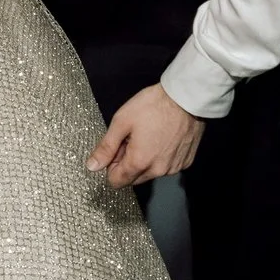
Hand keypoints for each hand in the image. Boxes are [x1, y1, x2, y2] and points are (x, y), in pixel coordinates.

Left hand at [88, 84, 204, 187]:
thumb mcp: (122, 122)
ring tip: (149, 136)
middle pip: (133, 179)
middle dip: (128, 163)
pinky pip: (167, 167)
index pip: (116, 182)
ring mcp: (174, 168)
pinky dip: (161, 157)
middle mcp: (158, 171)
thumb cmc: (153, 105)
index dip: (112, 166)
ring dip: (145, 161)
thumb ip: (106, 147)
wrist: (187, 97)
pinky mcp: (186, 162)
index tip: (118, 148)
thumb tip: (92, 166)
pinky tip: (163, 138)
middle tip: (133, 139)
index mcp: (139, 162)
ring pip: (150, 173)